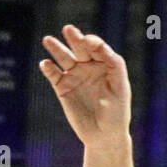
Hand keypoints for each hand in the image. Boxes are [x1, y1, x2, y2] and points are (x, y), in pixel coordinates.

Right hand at [38, 26, 131, 145]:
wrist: (104, 136)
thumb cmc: (117, 114)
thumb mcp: (120, 89)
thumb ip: (115, 68)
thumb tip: (103, 49)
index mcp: (105, 65)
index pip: (98, 48)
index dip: (94, 43)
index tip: (90, 43)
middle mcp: (89, 67)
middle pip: (80, 48)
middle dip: (75, 38)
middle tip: (69, 29)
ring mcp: (74, 76)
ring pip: (63, 57)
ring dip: (56, 48)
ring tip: (48, 40)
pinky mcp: (62, 88)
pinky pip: (53, 75)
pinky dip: (48, 69)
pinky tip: (46, 64)